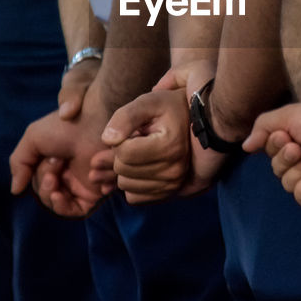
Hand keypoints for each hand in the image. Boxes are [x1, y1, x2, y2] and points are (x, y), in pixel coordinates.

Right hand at [9, 82, 111, 217]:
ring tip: (53, 177)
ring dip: (48, 194)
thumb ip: (19, 164)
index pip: (36, 181)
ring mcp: (79, 185)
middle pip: (45, 193)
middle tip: (55, 163)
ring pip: (56, 204)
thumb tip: (15, 191)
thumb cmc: (64, 127)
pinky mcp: (92, 193)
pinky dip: (62, 206)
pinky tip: (57, 195)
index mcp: (53, 163)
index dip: (35, 175)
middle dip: (43, 182)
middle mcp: (66, 175)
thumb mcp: (33, 139)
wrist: (93, 125)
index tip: (48, 157)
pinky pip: (74, 211)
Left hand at [103, 87, 195, 203]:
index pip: (123, 152)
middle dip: (121, 154)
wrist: (193, 122)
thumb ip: (125, 117)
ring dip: (125, 169)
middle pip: (122, 170)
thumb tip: (107, 139)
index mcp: (170, 146)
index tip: (133, 130)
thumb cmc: (167, 109)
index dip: (119, 139)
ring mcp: (173, 185)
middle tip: (136, 141)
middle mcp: (175, 170)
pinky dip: (131, 183)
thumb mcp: (147, 103)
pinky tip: (139, 168)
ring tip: (140, 153)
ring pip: (125, 185)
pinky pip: (133, 197)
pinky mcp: (167, 194)